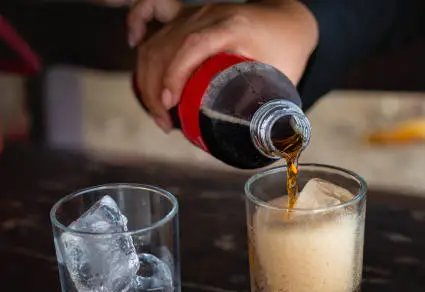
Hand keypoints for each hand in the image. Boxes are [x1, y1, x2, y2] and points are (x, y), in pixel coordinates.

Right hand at [132, 0, 318, 132]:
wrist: (289, 20)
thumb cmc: (288, 48)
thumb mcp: (283, 79)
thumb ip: (272, 111)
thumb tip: (264, 145)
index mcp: (233, 29)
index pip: (193, 46)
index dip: (174, 74)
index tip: (168, 103)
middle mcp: (208, 17)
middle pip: (165, 46)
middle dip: (155, 89)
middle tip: (165, 123)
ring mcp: (196, 14)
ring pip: (156, 40)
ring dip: (147, 77)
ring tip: (158, 113)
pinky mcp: (190, 15)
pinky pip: (153, 9)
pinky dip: (138, 22)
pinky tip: (134, 43)